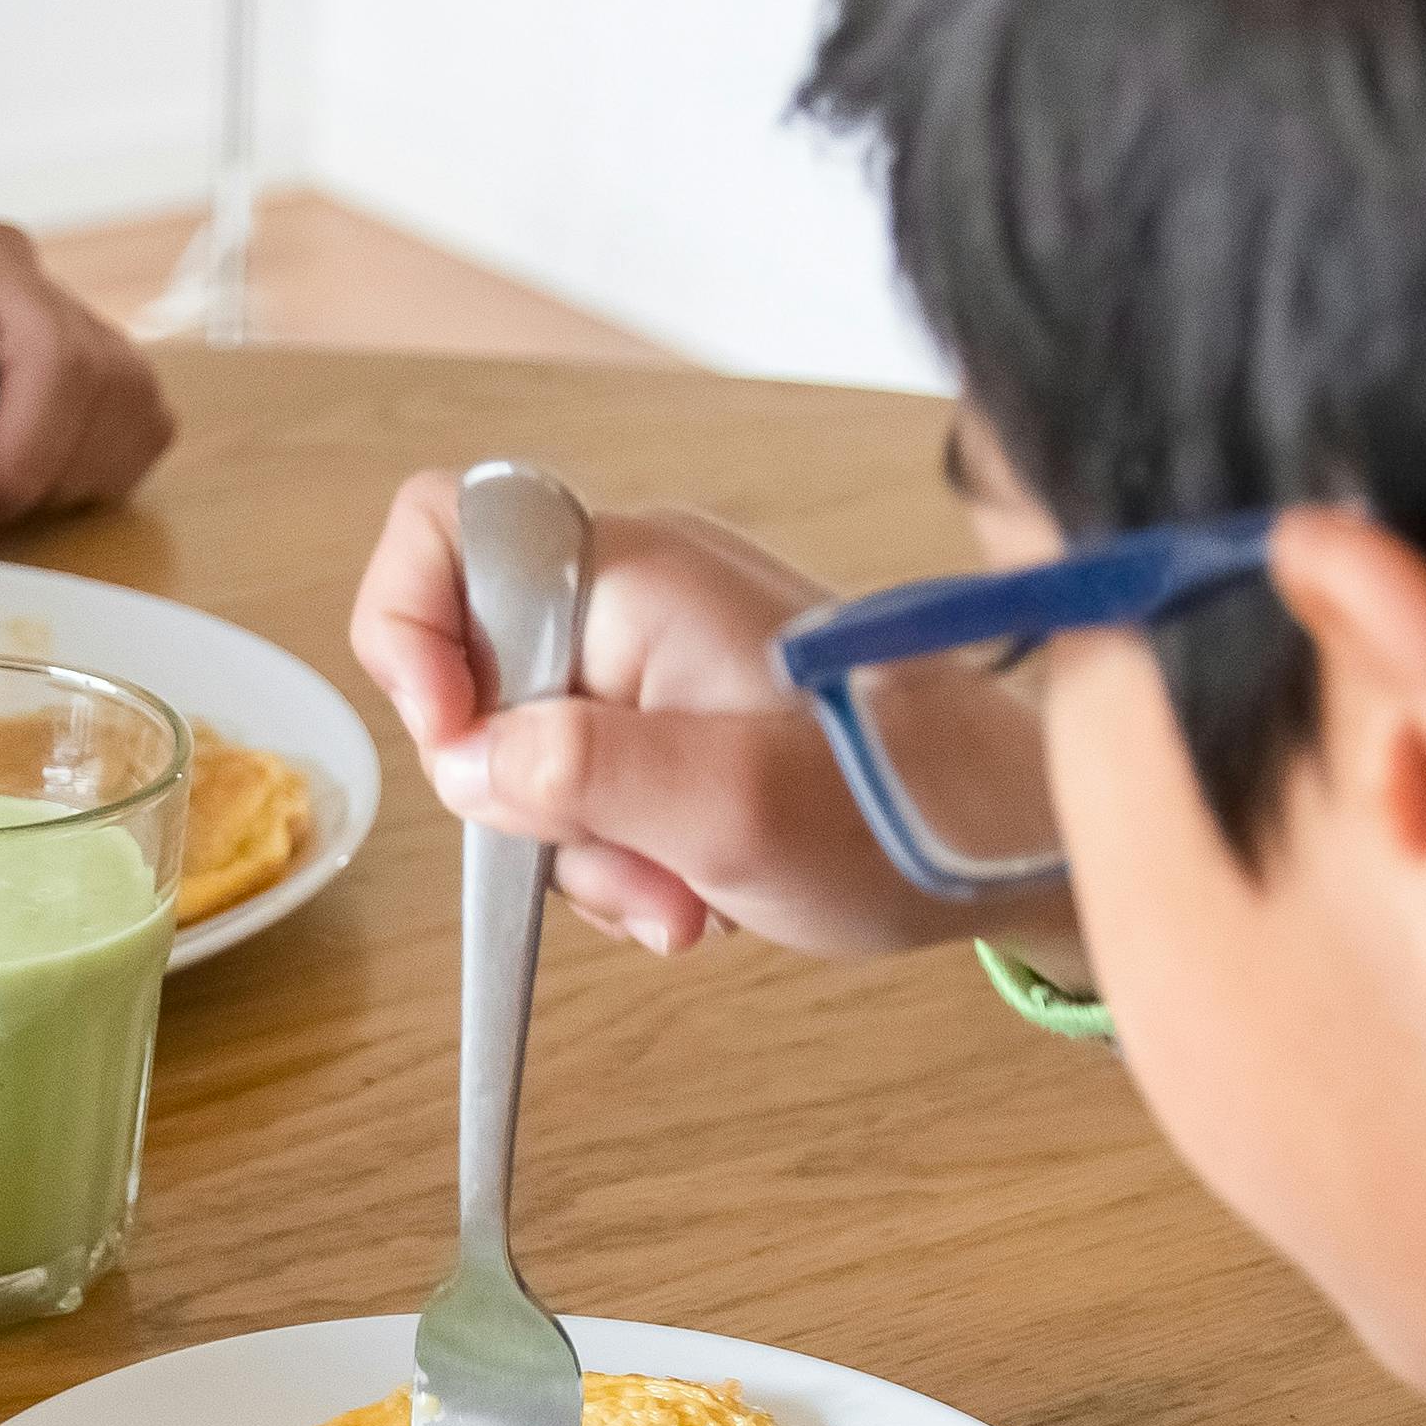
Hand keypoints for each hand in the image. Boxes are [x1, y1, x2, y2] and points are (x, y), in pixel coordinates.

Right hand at [350, 476, 1074, 966]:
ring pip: (530, 740)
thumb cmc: (907, 811)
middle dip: (521, 794)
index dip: (409, 637)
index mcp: (637, 573)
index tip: (463, 753)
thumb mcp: (730, 812)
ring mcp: (661, 645)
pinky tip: (696, 888)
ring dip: (583, 845)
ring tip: (683, 897)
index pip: (443, 527)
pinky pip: (591, 770)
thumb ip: (580, 775)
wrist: (1016, 840)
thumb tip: (466, 762)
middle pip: (476, 666)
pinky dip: (623, 846)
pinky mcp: (685, 702)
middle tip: (620, 872)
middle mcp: (639, 585)